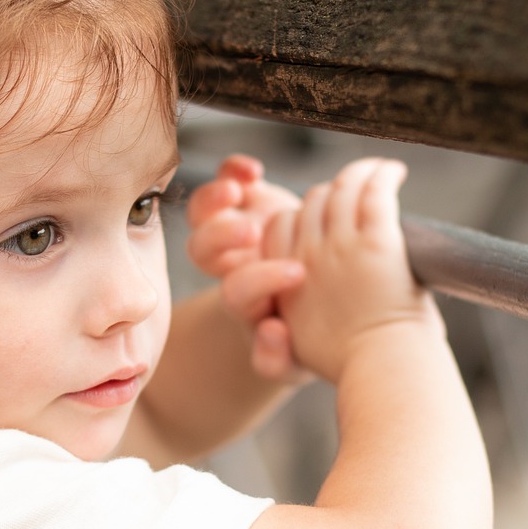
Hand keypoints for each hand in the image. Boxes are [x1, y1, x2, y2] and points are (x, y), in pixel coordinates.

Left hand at [186, 155, 306, 380]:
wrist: (326, 286)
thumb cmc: (311, 326)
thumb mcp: (299, 354)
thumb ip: (280, 358)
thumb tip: (270, 334)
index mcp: (245, 301)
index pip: (235, 293)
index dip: (258, 283)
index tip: (296, 274)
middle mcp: (231, 264)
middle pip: (201, 250)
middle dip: (220, 238)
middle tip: (251, 233)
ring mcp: (234, 227)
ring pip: (201, 212)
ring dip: (213, 199)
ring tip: (238, 190)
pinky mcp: (249, 197)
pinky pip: (226, 178)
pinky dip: (232, 170)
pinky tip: (253, 170)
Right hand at [270, 158, 440, 382]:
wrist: (382, 368)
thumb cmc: (344, 363)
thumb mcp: (291, 354)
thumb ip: (278, 334)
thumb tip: (272, 327)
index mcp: (282, 280)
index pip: (276, 227)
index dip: (297, 216)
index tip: (317, 215)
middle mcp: (308, 257)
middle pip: (309, 206)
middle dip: (327, 194)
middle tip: (351, 192)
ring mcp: (342, 247)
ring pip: (340, 192)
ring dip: (358, 175)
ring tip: (379, 172)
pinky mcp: (379, 242)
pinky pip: (374, 193)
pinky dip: (382, 174)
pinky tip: (394, 170)